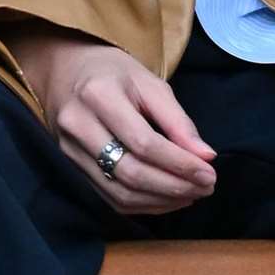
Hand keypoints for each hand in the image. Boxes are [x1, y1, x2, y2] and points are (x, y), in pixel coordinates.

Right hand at [0, 21, 218, 217]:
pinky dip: (143, 204)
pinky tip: (167, 199)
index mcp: (98, 96)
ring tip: (191, 194)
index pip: (144, 143)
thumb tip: (205, 157)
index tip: (209, 173)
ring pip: (119, 193)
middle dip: (174, 186)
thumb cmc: (113, 73)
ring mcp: (69, 150)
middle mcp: (78, 126)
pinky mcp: (71, 167)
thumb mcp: (150, 83)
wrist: (65, 70)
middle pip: (131, 172)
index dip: (180, 164)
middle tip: (205, 188)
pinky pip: (109, 197)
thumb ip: (178, 121)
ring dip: (161, 201)